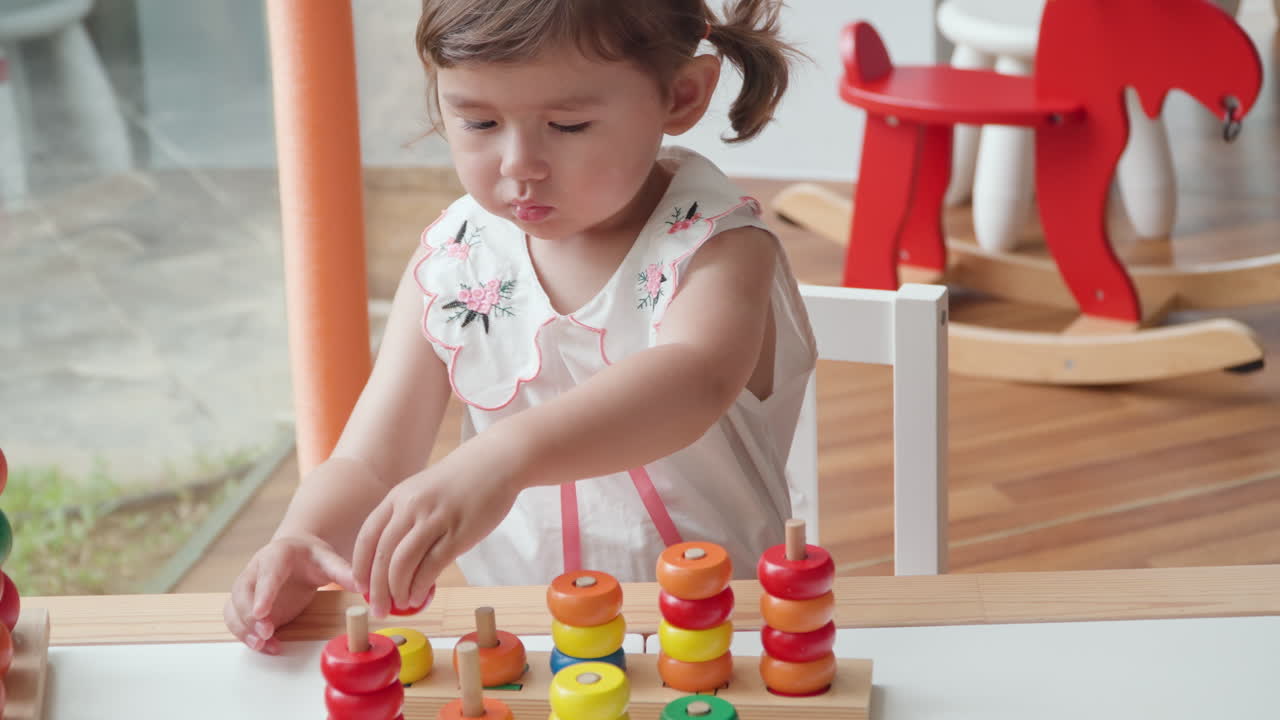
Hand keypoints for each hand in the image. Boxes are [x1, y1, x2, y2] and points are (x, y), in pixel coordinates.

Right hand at [224, 534, 355, 653]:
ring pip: (234, 608)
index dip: (263, 592)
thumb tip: (363, 586)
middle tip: (267, 633)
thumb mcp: (328, 560)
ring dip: (244, 628)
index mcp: (276, 555)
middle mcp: (255, 570)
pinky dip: (244, 634)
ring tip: (263, 644)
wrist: (296, 555)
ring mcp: (247, 587)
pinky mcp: (246, 604)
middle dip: (251, 616)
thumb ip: (343, 571)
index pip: (267, 573)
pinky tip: (264, 645)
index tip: (262, 612)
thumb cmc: (311, 557)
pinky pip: (235, 619)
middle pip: (243, 593)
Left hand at [352, 444, 521, 617]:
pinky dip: (421, 585)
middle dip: (376, 588)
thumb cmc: (460, 481)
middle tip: (378, 610)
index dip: (361, 566)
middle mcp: (412, 507)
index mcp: (398, 497)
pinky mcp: (458, 532)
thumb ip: (408, 518)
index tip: (361, 588)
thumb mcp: (423, 491)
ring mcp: (435, 519)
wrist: (496, 462)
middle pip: (383, 555)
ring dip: (397, 590)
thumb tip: (395, 560)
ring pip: (403, 563)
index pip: (368, 537)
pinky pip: (432, 565)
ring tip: (401, 605)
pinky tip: (420, 597)